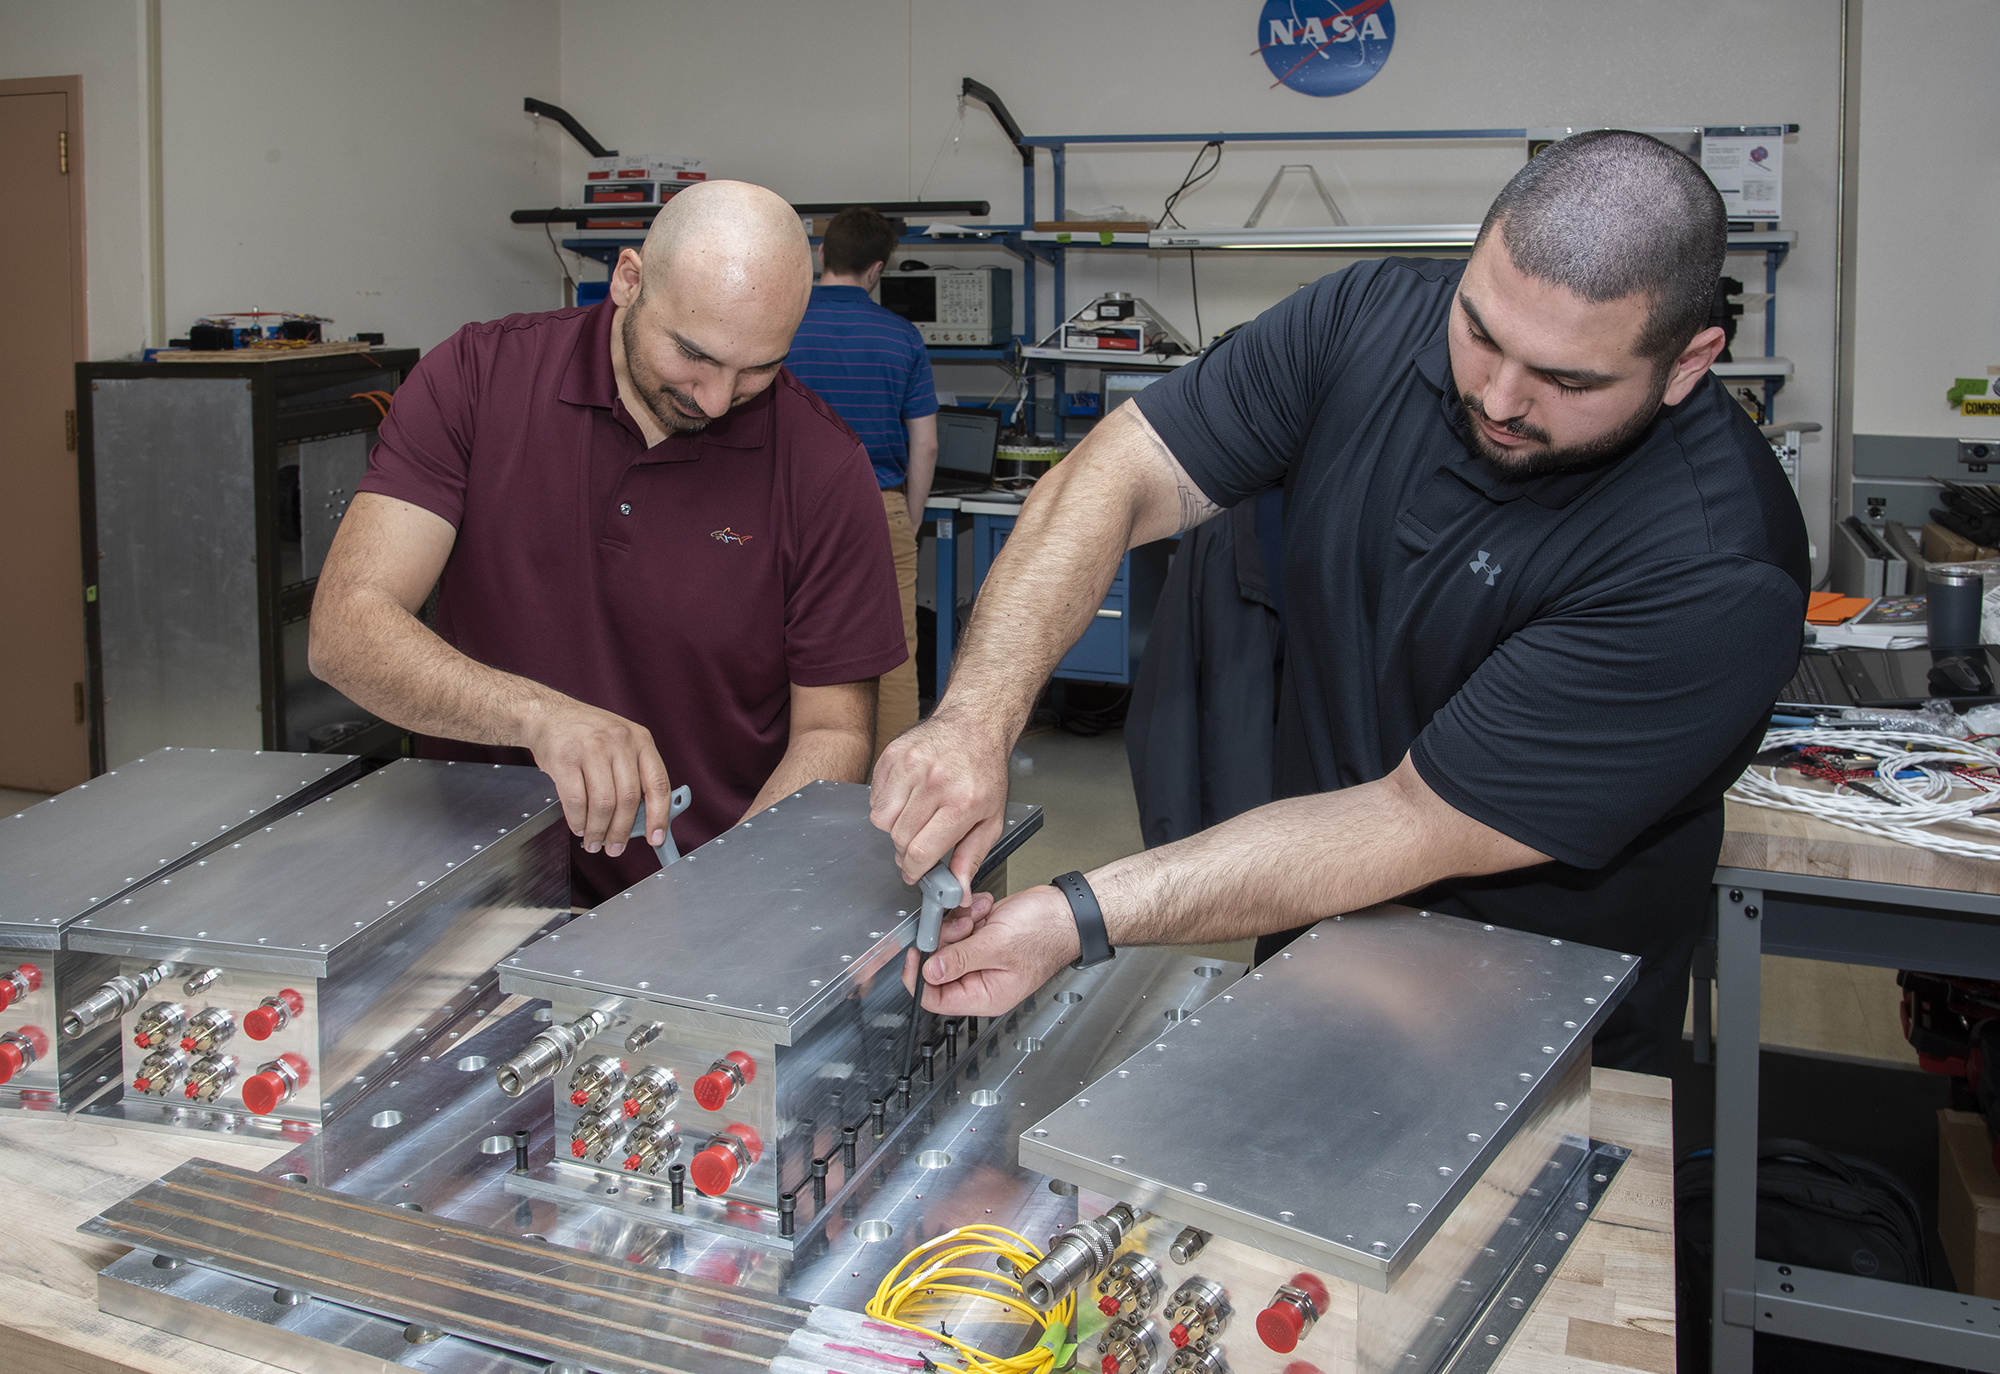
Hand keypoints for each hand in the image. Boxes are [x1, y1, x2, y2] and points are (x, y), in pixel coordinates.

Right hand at [518, 696, 672, 857]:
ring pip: (603, 804)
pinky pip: (576, 802)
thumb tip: (645, 819)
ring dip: (599, 831)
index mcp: (640, 739)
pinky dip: (578, 822)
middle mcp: (619, 741)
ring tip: (595, 841)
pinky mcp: (565, 759)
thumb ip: (635, 774)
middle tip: (615, 847)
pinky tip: (580, 827)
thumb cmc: (587, 734)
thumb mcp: (621, 743)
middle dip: (622, 832)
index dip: (660, 816)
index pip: (658, 784)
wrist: (548, 715)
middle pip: (628, 799)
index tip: (657, 838)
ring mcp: (591, 748)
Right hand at [870, 707, 1010, 888]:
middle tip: (919, 845)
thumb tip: (959, 892)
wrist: (975, 726)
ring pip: (881, 820)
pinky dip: (887, 804)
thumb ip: (971, 858)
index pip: (922, 851)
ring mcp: (910, 765)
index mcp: (961, 801)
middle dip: (906, 850)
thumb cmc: (984, 772)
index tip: (914, 874)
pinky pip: (875, 797)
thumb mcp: (991, 819)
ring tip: (915, 818)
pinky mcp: (893, 755)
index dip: (914, 870)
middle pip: (900, 838)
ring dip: (894, 827)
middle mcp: (935, 781)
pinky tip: (908, 797)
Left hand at [900, 886, 1078, 1016]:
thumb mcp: (998, 946)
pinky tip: (986, 910)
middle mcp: (981, 980)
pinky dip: (968, 914)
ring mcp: (981, 958)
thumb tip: (930, 972)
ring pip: (947, 942)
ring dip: (958, 923)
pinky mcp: (982, 938)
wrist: (1066, 910)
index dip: (920, 976)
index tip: (918, 951)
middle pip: (939, 966)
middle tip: (962, 925)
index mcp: (985, 995)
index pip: (935, 999)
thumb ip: (961, 960)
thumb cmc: (1046, 933)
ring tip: (978, 916)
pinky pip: (959, 927)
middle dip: (945, 940)